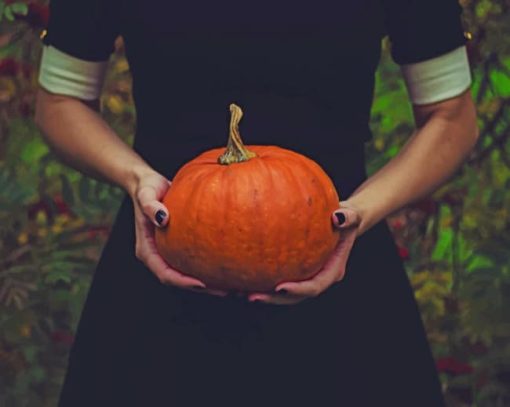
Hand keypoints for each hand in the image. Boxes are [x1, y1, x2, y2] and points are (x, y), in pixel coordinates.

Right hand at [130, 169, 227, 296]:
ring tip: (233, 284)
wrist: (149, 184)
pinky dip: (209, 267)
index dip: (182, 282)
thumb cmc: (147, 188)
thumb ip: (150, 205)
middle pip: (179, 280)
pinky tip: (228, 265)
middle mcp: (158, 256)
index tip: (202, 284)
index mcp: (147, 250)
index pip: (165, 274)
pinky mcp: (179, 247)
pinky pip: (195, 261)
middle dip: (202, 288)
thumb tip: (163, 218)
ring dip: (209, 282)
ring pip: (188, 274)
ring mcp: (168, 253)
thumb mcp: (146, 194)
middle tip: (226, 291)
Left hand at [247, 202, 360, 304]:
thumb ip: (348, 217)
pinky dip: (257, 278)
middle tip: (251, 297)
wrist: (341, 221)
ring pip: (281, 292)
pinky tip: (238, 274)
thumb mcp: (352, 215)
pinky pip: (274, 275)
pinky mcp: (291, 269)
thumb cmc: (346, 217)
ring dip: (261, 294)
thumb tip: (337, 217)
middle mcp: (316, 278)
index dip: (297, 290)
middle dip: (272, 299)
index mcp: (331, 271)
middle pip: (294, 297)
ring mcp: (303, 276)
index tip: (279, 288)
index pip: (314, 287)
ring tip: (237, 291)